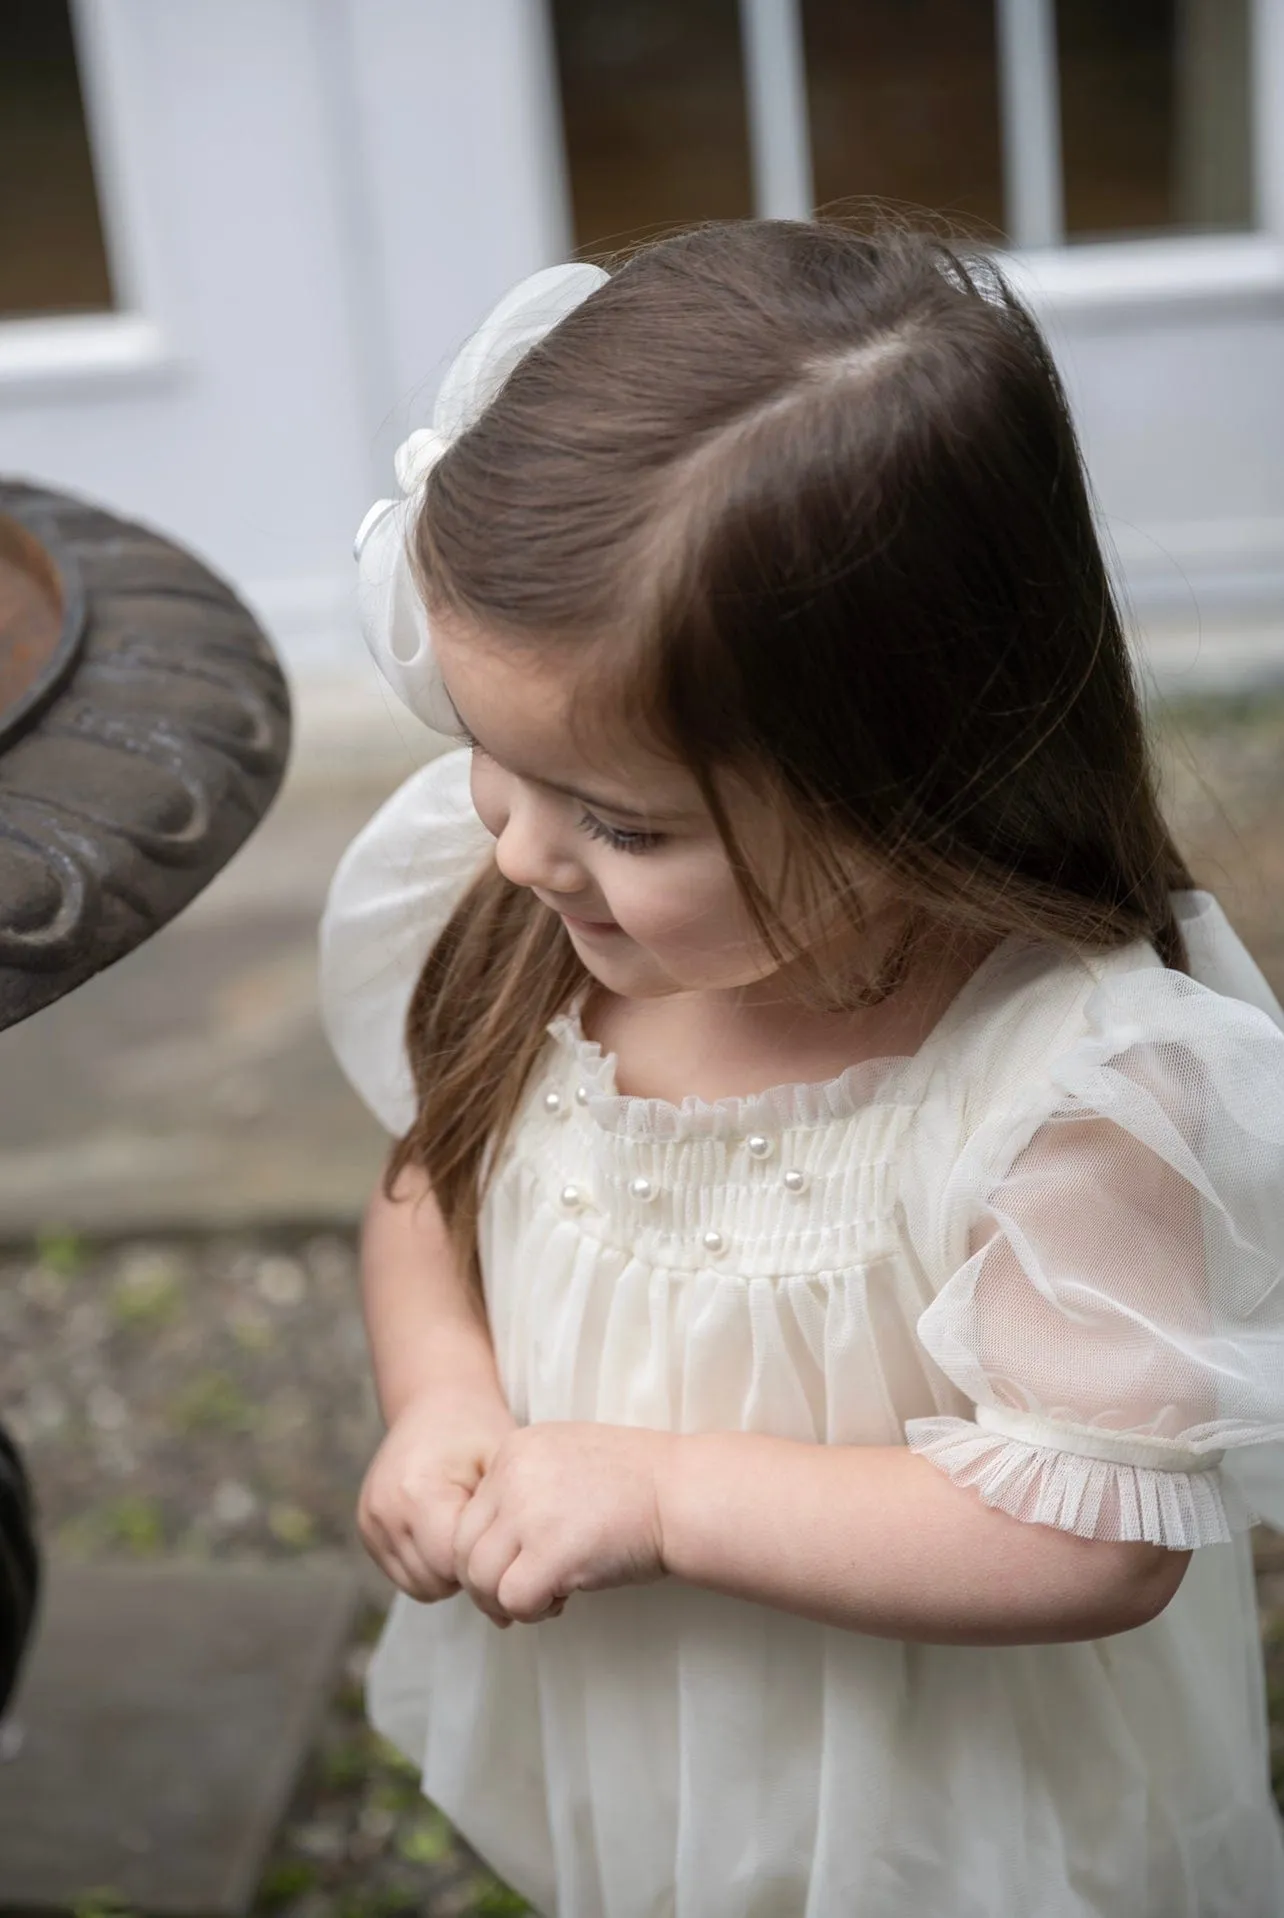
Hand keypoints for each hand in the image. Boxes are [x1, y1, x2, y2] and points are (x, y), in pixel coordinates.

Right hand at [358, 1388, 516, 1601]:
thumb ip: (501, 1531)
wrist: (435, 1399)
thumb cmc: (478, 1429)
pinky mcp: (365, 1526)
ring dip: (450, 1572)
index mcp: (417, 1492)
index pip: (456, 1566)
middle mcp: (384, 1510)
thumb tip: (508, 1614)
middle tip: (498, 1547)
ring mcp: (369, 1520)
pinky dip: (431, 1565)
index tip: (517, 1557)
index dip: (491, 1568)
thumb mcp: (500, 1467)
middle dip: (471, 1573)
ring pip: (419, 1586)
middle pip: (436, 1582)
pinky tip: (452, 1535)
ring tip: (474, 1538)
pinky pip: (404, 1573)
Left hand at [453, 1421, 673, 1626]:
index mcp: (516, 1448)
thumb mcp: (568, 1459)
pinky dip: (533, 1611)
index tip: (519, 1564)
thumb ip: (524, 1487)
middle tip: (517, 1599)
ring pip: (480, 1578)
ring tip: (544, 1599)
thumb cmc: (638, 1484)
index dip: (489, 1549)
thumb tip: (492, 1544)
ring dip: (506, 1601)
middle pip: (463, 1546)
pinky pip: (513, 1599)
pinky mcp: (552, 1551)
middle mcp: (513, 1474)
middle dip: (485, 1584)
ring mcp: (530, 1511)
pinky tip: (562, 1601)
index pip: (469, 1513)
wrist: (684, 1492)